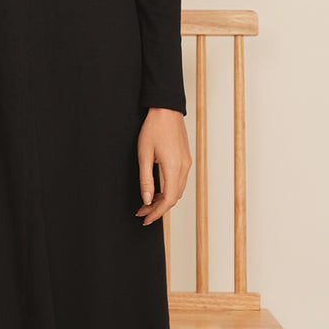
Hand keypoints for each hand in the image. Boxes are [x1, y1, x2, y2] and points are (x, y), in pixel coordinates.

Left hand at [135, 108, 190, 224]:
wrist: (166, 109)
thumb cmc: (153, 128)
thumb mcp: (144, 154)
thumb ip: (146, 179)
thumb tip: (147, 200)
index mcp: (174, 168)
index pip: (168, 200)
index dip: (156, 213)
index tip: (145, 219)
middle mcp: (184, 168)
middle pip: (173, 198)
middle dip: (157, 208)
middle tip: (141, 212)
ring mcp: (187, 164)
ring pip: (177, 191)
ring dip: (163, 200)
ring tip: (147, 203)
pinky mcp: (185, 159)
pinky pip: (179, 181)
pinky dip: (168, 190)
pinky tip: (157, 190)